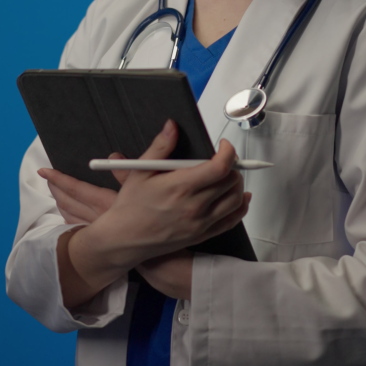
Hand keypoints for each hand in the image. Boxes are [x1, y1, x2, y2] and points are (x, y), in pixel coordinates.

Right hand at [38, 120, 249, 304]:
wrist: (124, 239)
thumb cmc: (131, 207)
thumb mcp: (141, 171)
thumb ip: (161, 146)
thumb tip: (172, 126)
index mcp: (180, 187)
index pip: (219, 166)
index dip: (228, 152)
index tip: (223, 146)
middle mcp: (194, 207)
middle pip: (230, 181)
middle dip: (232, 165)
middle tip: (224, 159)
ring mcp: (200, 223)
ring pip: (235, 200)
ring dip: (237, 184)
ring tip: (229, 175)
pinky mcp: (202, 235)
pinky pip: (232, 221)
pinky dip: (241, 207)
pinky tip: (240, 198)